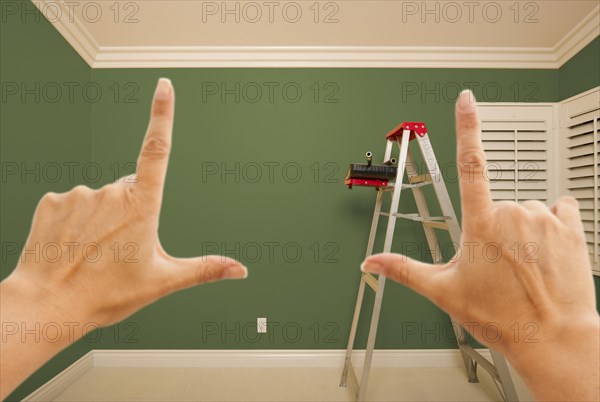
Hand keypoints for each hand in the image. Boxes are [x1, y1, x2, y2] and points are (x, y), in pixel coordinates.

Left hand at [0, 79, 246, 398]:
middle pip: (130, 189)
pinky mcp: (53, 201)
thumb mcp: (162, 281)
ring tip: (94, 252)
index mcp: (141, 206)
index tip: (164, 87)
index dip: (162, 115)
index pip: (156, 150)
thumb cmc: (105, 294)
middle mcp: (111, 193)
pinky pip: (73, 203)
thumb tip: (240, 270)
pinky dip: (76, 220)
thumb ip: (204, 269)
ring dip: (102, 218)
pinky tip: (73, 244)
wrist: (48, 305)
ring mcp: (79, 194)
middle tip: (120, 248)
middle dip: (131, 210)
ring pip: (101, 198)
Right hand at [361, 90, 598, 400]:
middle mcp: (513, 213)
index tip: (467, 100)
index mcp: (480, 224)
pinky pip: (559, 208)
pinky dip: (552, 224)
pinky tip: (546, 251)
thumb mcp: (444, 291)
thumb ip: (404, 269)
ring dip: (521, 229)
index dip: (466, 126)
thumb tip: (371, 263)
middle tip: (497, 263)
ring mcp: (544, 218)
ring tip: (522, 265)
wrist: (553, 338)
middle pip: (496, 202)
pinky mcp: (571, 227)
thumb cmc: (500, 316)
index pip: (469, 163)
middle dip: (493, 226)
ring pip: (525, 209)